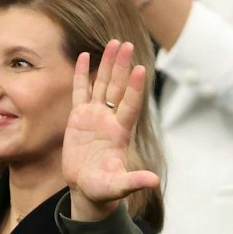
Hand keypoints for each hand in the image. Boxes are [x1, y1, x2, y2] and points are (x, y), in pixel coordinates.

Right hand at [62, 40, 161, 217]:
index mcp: (120, 133)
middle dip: (122, 67)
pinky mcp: (79, 118)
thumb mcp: (118, 187)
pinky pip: (80, 91)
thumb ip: (133, 181)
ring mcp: (95, 116)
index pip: (130, 106)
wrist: (88, 190)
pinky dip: (82, 75)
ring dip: (108, 65)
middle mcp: (110, 120)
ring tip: (114, 43)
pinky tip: (83, 56)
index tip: (141, 69)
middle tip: (127, 44)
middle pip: (118, 88)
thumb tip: (153, 181)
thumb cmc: (104, 190)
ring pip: (102, 85)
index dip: (136, 89)